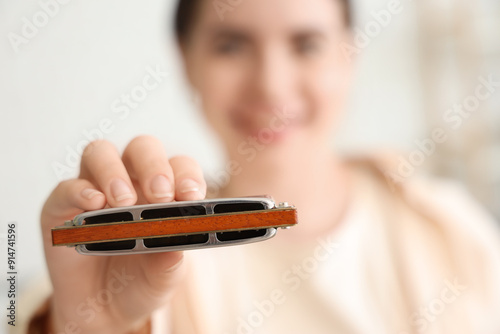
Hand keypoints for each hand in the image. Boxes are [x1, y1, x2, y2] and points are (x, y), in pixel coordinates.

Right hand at [41, 136, 206, 333]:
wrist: (104, 312)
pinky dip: (81, 191)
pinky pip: (68, 186)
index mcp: (165, 192)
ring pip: (101, 153)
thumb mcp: (163, 277)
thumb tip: (177, 244)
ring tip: (123, 202)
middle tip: (161, 195)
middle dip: (154, 166)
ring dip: (114, 172)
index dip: (187, 175)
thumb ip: (170, 261)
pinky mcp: (63, 207)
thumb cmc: (141, 282)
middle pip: (142, 149)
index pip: (179, 166)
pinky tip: (94, 204)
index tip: (192, 196)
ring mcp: (96, 190)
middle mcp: (131, 182)